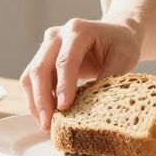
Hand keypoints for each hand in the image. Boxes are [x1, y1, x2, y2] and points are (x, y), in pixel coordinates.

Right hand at [20, 17, 142, 130]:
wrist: (114, 32)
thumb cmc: (121, 44)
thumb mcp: (125, 57)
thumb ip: (111, 77)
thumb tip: (96, 104)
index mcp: (78, 30)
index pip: (65, 60)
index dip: (63, 85)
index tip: (64, 107)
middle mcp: (57, 35)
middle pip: (40, 68)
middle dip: (42, 99)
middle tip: (49, 124)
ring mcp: (46, 46)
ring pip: (30, 76)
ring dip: (35, 102)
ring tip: (47, 126)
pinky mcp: (42, 58)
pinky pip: (32, 81)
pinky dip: (37, 100)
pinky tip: (48, 116)